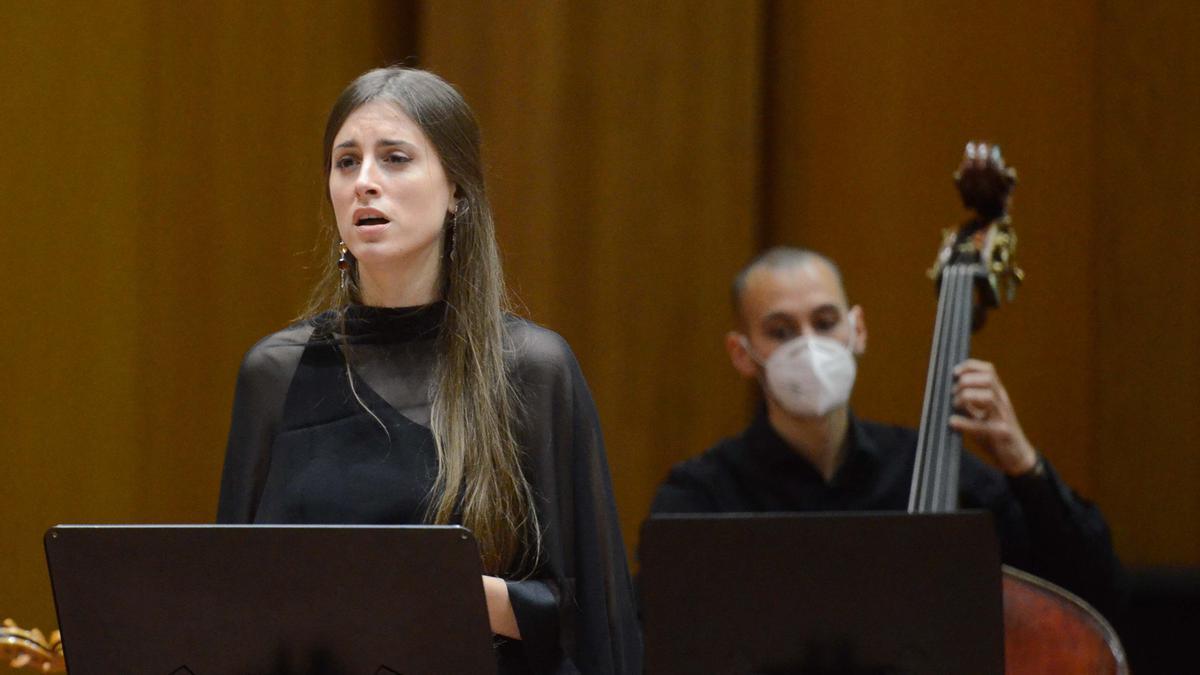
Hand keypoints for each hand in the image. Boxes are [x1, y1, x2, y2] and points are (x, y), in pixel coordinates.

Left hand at [949, 359, 1038, 475]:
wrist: (1017, 457)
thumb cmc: (995, 434)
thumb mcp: (982, 415)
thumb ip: (969, 404)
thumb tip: (948, 393)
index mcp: (998, 395)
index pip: (988, 371)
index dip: (970, 367)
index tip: (954, 373)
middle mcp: (1002, 402)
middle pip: (988, 379)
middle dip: (966, 382)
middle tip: (953, 395)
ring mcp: (1004, 417)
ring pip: (988, 396)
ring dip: (966, 397)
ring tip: (955, 406)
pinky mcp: (1002, 434)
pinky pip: (983, 425)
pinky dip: (965, 423)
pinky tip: (953, 422)